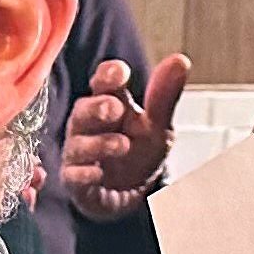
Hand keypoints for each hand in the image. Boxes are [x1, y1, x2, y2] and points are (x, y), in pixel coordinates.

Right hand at [61, 54, 186, 219]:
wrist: (132, 192)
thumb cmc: (139, 151)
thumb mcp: (158, 125)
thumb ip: (164, 96)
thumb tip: (180, 60)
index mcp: (109, 103)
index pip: (103, 82)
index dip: (108, 76)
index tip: (120, 72)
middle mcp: (89, 125)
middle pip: (84, 111)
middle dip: (97, 108)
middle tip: (114, 108)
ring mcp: (80, 152)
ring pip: (78, 144)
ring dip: (98, 144)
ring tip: (121, 144)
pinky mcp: (76, 181)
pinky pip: (73, 176)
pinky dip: (83, 174)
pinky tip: (97, 172)